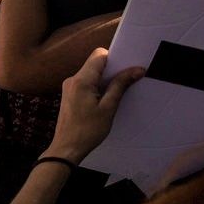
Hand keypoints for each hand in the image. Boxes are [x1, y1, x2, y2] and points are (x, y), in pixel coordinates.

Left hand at [45, 48, 144, 163]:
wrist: (67, 148)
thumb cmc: (87, 131)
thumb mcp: (108, 107)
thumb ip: (120, 85)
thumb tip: (137, 70)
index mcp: (81, 80)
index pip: (99, 55)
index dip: (116, 58)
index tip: (128, 68)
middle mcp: (72, 80)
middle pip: (96, 63)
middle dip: (112, 70)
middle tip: (127, 81)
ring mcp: (69, 87)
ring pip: (91, 74)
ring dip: (105, 80)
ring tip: (117, 93)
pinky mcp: (69, 95)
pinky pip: (86, 83)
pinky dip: (98, 87)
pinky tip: (106, 99)